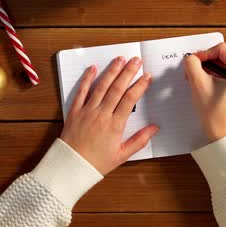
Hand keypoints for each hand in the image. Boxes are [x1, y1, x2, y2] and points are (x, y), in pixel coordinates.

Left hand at [61, 57, 158, 174]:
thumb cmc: (96, 164)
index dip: (139, 86)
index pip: (130, 100)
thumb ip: (139, 140)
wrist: (70, 167)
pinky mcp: (75, 111)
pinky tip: (93, 68)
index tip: (147, 76)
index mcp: (115, 125)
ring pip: (101, 86)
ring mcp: (87, 111)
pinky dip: (87, 79)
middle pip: (117, 88)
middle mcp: (101, 114)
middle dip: (128, 72)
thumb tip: (155, 128)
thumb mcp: (121, 155)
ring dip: (111, 71)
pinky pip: (81, 91)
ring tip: (120, 59)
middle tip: (136, 60)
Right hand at [183, 40, 225, 142]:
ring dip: (212, 59)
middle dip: (210, 54)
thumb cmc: (213, 111)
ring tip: (201, 73)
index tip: (196, 62)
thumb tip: (191, 56)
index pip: (222, 48)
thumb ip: (192, 64)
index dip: (206, 53)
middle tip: (199, 66)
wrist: (219, 126)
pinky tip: (207, 76)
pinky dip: (215, 64)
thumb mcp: (198, 84)